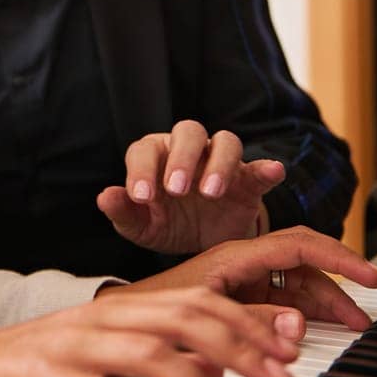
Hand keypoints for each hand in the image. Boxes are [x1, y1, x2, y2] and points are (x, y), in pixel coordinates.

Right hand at [0, 286, 302, 376]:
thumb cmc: (56, 363)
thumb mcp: (114, 347)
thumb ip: (167, 352)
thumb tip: (224, 369)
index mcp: (128, 306)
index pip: (200, 300)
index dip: (249, 323)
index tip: (287, 350)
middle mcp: (108, 319)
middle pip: (185, 318)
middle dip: (241, 346)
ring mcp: (81, 349)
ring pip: (151, 351)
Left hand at [96, 121, 286, 254]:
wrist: (205, 245)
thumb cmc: (167, 225)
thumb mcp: (142, 227)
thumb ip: (122, 212)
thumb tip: (104, 197)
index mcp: (156, 156)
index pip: (145, 150)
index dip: (141, 170)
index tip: (142, 197)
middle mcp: (189, 151)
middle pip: (188, 132)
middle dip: (181, 158)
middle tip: (176, 189)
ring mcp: (221, 162)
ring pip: (225, 141)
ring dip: (219, 163)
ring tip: (211, 193)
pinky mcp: (249, 181)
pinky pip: (259, 168)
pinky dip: (267, 168)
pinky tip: (273, 172)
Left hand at [110, 227, 376, 332]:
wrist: (118, 326)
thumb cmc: (148, 308)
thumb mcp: (199, 312)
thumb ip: (247, 319)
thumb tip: (297, 324)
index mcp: (234, 255)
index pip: (298, 246)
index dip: (338, 257)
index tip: (370, 276)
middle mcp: (242, 263)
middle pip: (304, 265)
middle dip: (339, 281)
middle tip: (371, 310)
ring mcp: (242, 282)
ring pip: (298, 286)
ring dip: (328, 303)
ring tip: (357, 326)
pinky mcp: (239, 301)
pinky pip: (282, 302)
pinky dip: (306, 315)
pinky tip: (322, 332)